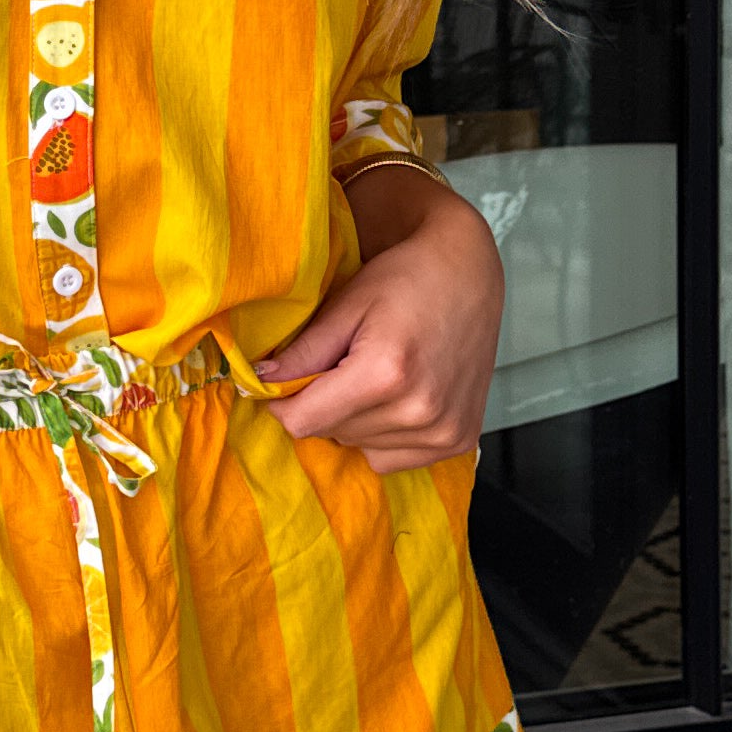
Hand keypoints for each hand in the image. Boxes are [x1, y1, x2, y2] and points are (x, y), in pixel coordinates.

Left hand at [261, 169, 503, 470]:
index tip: (281, 384)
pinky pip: (393, 458)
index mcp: (385, 374)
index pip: (304, 421)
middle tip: (339, 366)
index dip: (282, 403)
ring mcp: (443, 432)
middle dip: (322, 404)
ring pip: (359, 447)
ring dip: (352, 420)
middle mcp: (418, 411)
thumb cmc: (407, 278)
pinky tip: (396, 397)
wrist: (470, 274)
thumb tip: (262, 381)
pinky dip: (382, 435)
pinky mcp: (458, 441)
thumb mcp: (348, 303)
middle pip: (331, 433)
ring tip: (373, 377)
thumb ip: (304, 350)